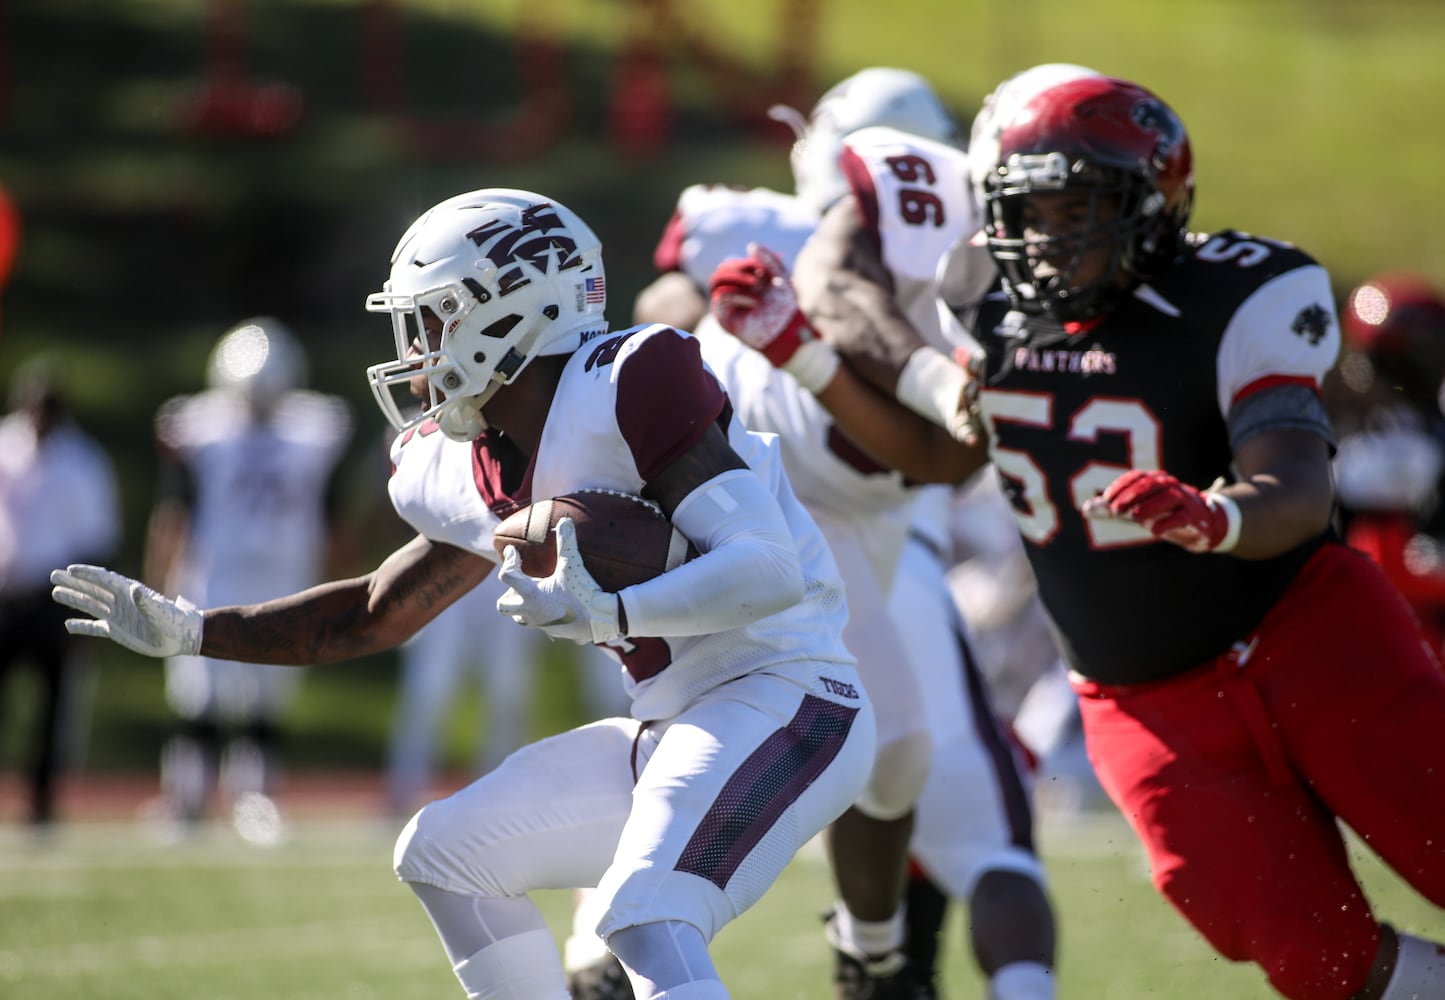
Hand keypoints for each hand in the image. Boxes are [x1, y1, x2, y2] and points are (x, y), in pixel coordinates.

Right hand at [50, 564, 203, 656]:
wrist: (179, 636)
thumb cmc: (172, 620)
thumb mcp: (159, 611)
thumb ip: (145, 601)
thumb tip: (135, 590)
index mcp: (128, 592)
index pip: (103, 579)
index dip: (87, 573)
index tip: (69, 569)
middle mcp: (120, 602)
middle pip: (92, 589)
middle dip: (73, 582)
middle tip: (53, 575)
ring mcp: (117, 615)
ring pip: (90, 605)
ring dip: (73, 599)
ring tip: (55, 593)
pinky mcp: (117, 630)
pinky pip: (94, 627)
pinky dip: (82, 626)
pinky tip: (68, 625)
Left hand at [496, 518, 621, 644]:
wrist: (602, 620)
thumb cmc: (584, 593)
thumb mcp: (574, 566)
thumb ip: (567, 542)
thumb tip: (565, 520)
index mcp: (530, 595)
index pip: (506, 575)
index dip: (509, 560)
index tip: (513, 551)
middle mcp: (530, 611)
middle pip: (503, 605)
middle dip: (509, 591)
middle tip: (522, 579)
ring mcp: (540, 624)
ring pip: (519, 617)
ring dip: (521, 605)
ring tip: (534, 593)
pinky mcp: (552, 631)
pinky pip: (538, 623)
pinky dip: (539, 613)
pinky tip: (553, 604)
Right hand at [708, 243, 837, 390]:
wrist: (786, 332)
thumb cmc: (784, 307)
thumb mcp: (781, 278)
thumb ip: (769, 260)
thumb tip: (751, 245)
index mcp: (742, 281)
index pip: (734, 263)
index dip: (748, 262)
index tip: (766, 271)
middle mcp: (731, 290)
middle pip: (723, 268)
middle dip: (741, 268)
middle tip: (760, 276)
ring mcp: (726, 304)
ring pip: (717, 280)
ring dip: (737, 278)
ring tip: (756, 284)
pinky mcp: (723, 317)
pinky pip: (720, 297)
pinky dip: (737, 294)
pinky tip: (753, 300)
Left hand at [1082, 470, 1239, 552]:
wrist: (1201, 527)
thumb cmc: (1163, 515)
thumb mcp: (1136, 511)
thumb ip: (1112, 510)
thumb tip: (1085, 509)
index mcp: (1155, 481)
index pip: (1138, 477)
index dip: (1121, 486)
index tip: (1106, 500)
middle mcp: (1170, 486)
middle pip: (1152, 483)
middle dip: (1132, 495)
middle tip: (1115, 509)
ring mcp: (1184, 500)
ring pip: (1169, 496)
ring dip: (1150, 506)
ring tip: (1134, 517)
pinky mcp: (1194, 517)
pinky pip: (1183, 516)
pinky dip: (1168, 522)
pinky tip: (1153, 532)